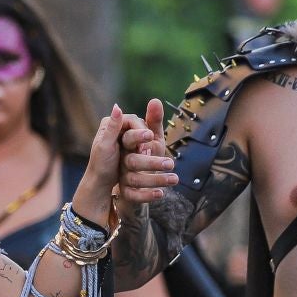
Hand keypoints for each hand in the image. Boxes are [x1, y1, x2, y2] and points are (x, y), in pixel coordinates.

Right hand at [119, 97, 176, 213]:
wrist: (137, 180)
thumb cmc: (144, 153)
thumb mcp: (151, 138)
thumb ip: (153, 121)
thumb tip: (154, 100)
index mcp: (125, 143)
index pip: (128, 138)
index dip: (138, 137)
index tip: (151, 136)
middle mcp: (122, 160)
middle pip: (132, 161)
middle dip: (152, 162)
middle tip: (171, 163)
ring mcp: (122, 176)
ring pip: (135, 179)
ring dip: (155, 179)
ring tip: (175, 179)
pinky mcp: (126, 192)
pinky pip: (133, 196)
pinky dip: (147, 196)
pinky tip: (161, 194)